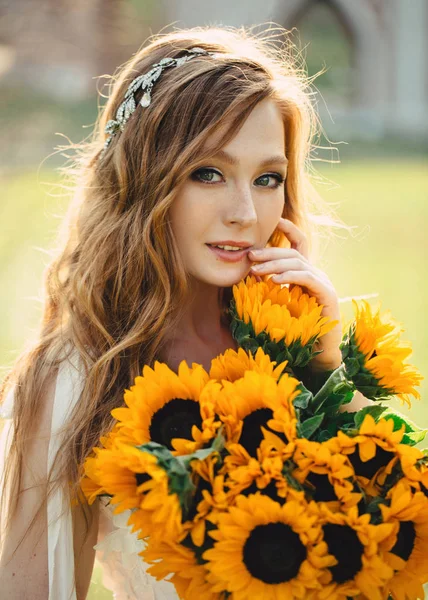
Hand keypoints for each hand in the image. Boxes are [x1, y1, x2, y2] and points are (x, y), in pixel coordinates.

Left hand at [248, 218, 342, 372]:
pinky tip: (274, 280)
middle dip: (269, 252)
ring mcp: (323, 282)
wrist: (318, 353)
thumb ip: (270, 287)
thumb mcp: (280, 303)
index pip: (299, 243)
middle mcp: (316, 274)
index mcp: (306, 273)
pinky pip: (306, 279)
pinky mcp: (327, 294)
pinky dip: (289, 277)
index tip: (274, 221)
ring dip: (273, 265)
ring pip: (297, 263)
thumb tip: (250, 274)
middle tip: (250, 256)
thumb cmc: (296, 330)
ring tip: (255, 270)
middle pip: (292, 253)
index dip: (288, 230)